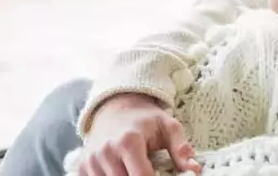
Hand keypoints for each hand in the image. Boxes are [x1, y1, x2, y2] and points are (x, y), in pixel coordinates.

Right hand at [78, 93, 200, 175]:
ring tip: (136, 169)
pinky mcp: (82, 168)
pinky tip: (122, 172)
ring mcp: (91, 161)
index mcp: (129, 141)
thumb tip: (195, 170)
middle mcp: (106, 152)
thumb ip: (181, 148)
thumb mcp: (168, 126)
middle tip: (150, 171)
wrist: (116, 108)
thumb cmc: (146, 120)